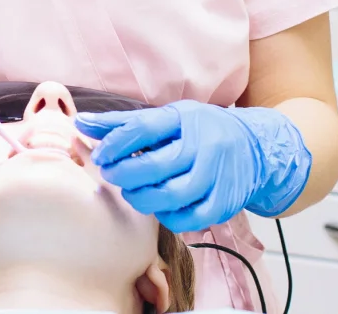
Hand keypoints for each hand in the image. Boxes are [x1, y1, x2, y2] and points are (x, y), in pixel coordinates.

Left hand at [75, 101, 310, 232]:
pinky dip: (167, 216)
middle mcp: (203, 146)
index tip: (98, 154)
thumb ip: (123, 123)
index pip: (143, 129)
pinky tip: (160, 206)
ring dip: (142, 199)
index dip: (115, 144)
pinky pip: (188, 219)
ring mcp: (216, 176)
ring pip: (170, 196)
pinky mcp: (224, 203)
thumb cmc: (200, 131)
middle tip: (111, 176)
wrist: (256, 147)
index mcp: (185, 119)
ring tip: (133, 192)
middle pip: (155, 166)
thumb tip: (81, 123)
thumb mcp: (167, 118)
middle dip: (124, 175)